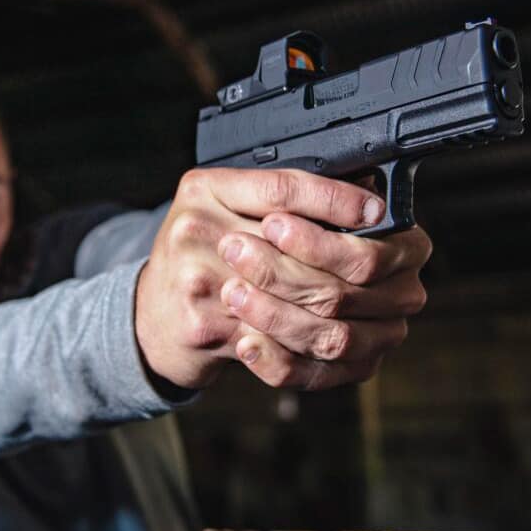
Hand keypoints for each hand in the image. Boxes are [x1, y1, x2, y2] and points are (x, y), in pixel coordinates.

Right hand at [135, 167, 385, 389]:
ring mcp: (198, 281)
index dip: (335, 200)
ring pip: (292, 299)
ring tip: (363, 301)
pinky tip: (334, 333)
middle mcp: (195, 229)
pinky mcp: (204, 327)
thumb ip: (279, 197)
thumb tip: (361, 192)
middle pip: (292, 248)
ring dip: (336, 306)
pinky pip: (274, 339)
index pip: (282, 189)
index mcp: (204, 189)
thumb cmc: (198, 257)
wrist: (149, 315)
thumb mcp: (225, 207)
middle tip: (381, 268)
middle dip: (346, 263)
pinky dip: (311, 342)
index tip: (374, 210)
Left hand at [217, 213, 431, 389]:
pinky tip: (245, 341)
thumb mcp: (292, 196)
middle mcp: (402, 294)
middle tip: (235, 251)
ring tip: (232, 291)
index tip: (270, 224)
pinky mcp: (350, 369)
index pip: (367, 257)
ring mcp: (379, 337)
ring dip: (274, 315)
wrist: (267, 268)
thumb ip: (309, 195)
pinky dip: (276, 360)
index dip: (317, 245)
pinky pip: (315, 375)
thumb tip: (323, 208)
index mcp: (406, 246)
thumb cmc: (286, 223)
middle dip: (282, 275)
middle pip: (343, 297)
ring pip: (330, 338)